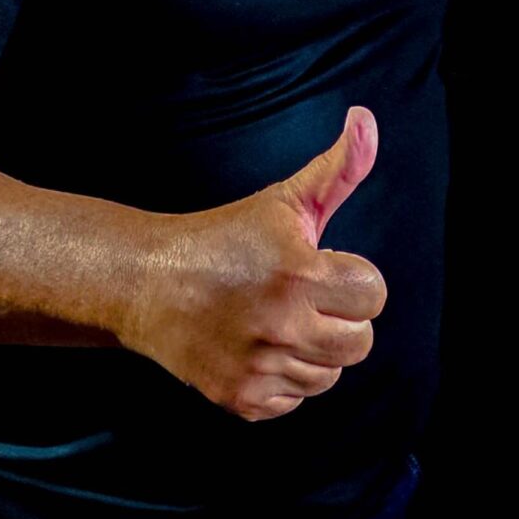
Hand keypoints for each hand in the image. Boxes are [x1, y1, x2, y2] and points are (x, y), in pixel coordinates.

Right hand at [124, 108, 386, 421]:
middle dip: (338, 318)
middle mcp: (282, 325)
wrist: (145, 282)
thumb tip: (366, 118)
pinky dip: (282, 380)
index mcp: (300, 274)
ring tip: (275, 322)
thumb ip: (338, 169)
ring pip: (329, 376)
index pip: (373, 294)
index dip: (350, 278)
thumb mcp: (283, 200)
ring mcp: (259, 366)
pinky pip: (294, 400)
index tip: (318, 268)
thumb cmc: (223, 238)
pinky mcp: (240, 398)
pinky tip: (256, 348)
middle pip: (360, 343)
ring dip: (311, 351)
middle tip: (301, 299)